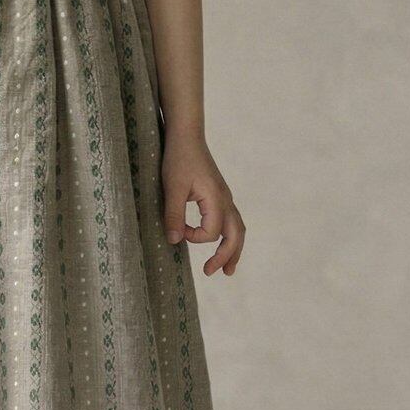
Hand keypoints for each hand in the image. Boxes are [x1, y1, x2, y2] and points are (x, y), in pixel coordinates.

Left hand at [161, 134, 244, 275]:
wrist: (187, 136)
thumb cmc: (179, 159)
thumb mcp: (172, 188)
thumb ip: (173, 214)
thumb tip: (174, 241)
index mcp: (216, 199)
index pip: (212, 232)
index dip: (194, 237)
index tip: (177, 230)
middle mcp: (226, 200)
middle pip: (236, 235)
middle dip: (227, 256)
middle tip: (213, 273)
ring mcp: (225, 197)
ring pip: (237, 228)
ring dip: (233, 249)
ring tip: (227, 269)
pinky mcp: (219, 194)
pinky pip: (231, 220)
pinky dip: (229, 236)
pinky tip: (221, 241)